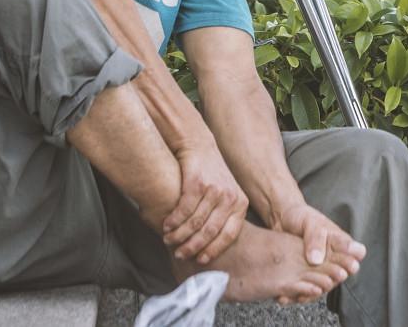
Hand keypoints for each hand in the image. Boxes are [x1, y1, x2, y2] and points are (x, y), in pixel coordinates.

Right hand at [162, 140, 248, 264]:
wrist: (199, 146)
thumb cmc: (212, 176)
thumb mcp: (226, 194)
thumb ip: (223, 217)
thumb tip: (211, 249)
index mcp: (240, 204)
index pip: (229, 235)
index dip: (214, 250)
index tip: (201, 260)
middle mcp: (230, 197)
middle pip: (210, 231)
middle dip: (193, 246)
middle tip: (180, 254)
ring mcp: (215, 190)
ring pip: (195, 222)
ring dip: (180, 235)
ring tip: (169, 240)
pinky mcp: (198, 183)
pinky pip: (184, 210)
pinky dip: (174, 221)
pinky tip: (167, 225)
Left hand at [270, 202, 366, 304]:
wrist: (281, 220)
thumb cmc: (301, 217)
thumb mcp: (310, 222)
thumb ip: (316, 238)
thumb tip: (317, 260)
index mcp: (340, 242)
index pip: (356, 254)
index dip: (353, 260)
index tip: (350, 266)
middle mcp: (332, 258)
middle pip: (340, 274)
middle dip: (333, 279)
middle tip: (326, 282)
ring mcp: (319, 268)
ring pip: (323, 285)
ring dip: (315, 290)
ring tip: (305, 293)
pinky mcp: (305, 276)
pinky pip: (306, 288)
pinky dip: (299, 293)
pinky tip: (288, 295)